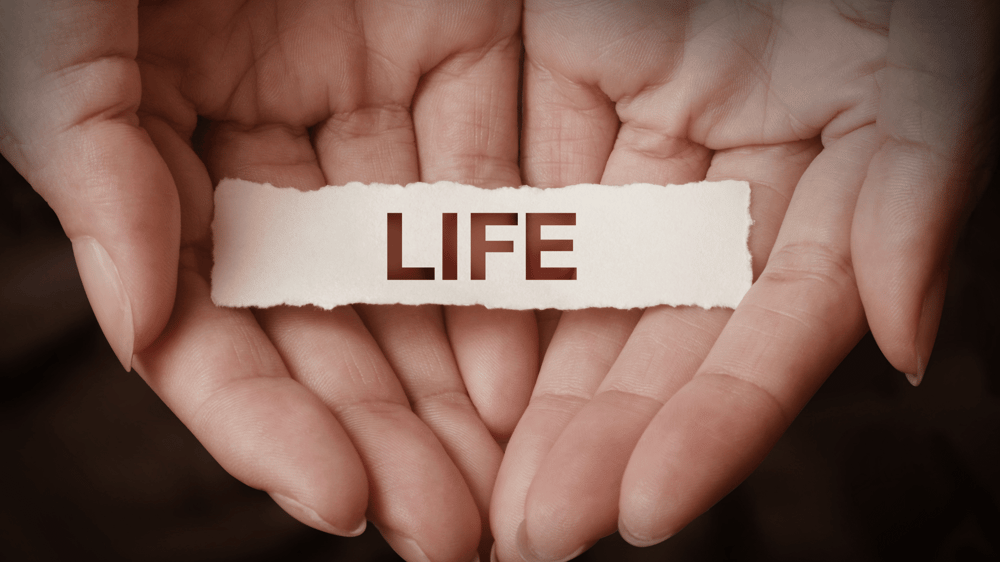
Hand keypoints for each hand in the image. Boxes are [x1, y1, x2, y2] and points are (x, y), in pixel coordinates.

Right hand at [0, 2, 535, 559]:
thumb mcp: (72, 22)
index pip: (220, 334)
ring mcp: (375, 124)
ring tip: (514, 490)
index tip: (343, 503)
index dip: (272, 427)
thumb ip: (88, 158)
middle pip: (337, 337)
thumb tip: (136, 317)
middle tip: (451, 535)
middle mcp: (278, 166)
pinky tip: (554, 365)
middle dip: (390, 439)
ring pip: (428, 287)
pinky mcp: (462, 67)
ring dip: (468, 393)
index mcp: (174, 168)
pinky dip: (525, 279)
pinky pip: (501, 191)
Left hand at [491, 1, 997, 559]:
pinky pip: (503, 196)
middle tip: (534, 532)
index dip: (707, 427)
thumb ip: (917, 198)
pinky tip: (438, 363)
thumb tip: (906, 341)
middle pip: (651, 339)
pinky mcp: (557, 91)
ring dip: (521, 389)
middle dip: (593, 438)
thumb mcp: (918, 64)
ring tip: (477, 489)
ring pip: (567, 290)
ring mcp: (634, 148)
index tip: (638, 509)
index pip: (759, 338)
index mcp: (819, 198)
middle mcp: (718, 192)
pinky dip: (469, 276)